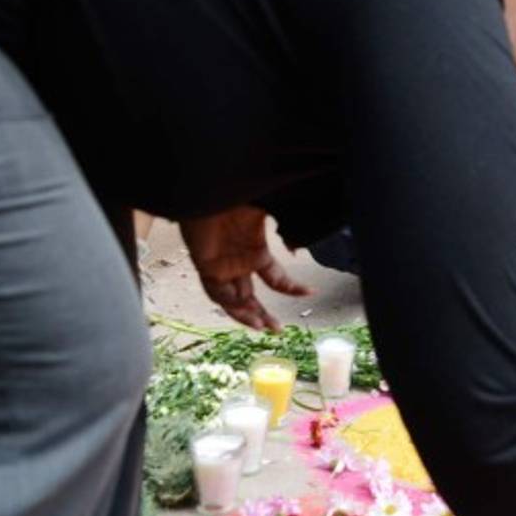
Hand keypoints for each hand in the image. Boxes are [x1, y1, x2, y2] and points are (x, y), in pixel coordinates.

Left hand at [180, 206, 311, 331]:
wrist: (211, 186)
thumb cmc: (241, 194)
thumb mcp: (271, 212)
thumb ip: (287, 230)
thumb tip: (294, 250)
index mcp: (257, 250)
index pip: (275, 278)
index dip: (292, 288)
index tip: (311, 292)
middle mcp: (239, 262)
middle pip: (250, 297)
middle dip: (263, 314)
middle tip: (278, 330)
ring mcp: (222, 264)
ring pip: (231, 300)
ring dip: (246, 315)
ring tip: (262, 326)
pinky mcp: (205, 263)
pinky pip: (216, 291)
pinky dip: (230, 303)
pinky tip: (245, 309)